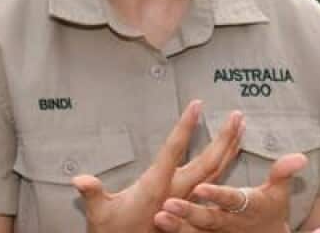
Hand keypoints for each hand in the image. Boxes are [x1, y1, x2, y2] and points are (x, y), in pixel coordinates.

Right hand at [73, 100, 243, 232]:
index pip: (173, 150)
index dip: (185, 127)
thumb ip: (93, 194)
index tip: (196, 105)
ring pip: (217, 171)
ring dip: (230, 148)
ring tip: (241, 126)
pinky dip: (227, 165)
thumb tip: (78, 179)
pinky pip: (216, 183)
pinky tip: (234, 152)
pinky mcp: (193, 207)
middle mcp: (177, 191)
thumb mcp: (100, 214)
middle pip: (207, 161)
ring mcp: (188, 200)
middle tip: (236, 114)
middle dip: (223, 136)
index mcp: (156, 186)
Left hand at [153, 152, 308, 232]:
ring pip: (194, 232)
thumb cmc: (270, 210)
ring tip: (159, 217)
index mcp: (247, 205)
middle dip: (189, 212)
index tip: (201, 188)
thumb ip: (284, 172)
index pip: (231, 200)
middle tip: (168, 205)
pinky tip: (160, 229)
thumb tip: (300, 157)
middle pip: (208, 218)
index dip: (217, 195)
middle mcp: (230, 222)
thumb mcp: (279, 192)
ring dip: (176, 226)